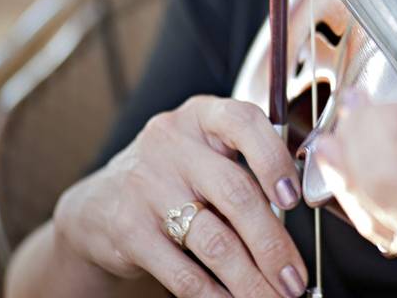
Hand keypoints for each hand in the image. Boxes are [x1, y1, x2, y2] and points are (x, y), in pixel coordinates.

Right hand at [52, 96, 308, 297]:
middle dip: (273, 244)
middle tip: (294, 278)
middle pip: (236, 193)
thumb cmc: (176, 176)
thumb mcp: (206, 153)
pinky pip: (183, 271)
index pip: (243, 122)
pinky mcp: (128, 229)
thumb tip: (295, 220)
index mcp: (202, 116)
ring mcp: (146, 185)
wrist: (101, 203)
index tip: (294, 199)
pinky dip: (215, 295)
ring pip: (215, 240)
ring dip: (251, 279)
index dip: (274, 159)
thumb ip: (248, 171)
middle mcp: (172, 143)